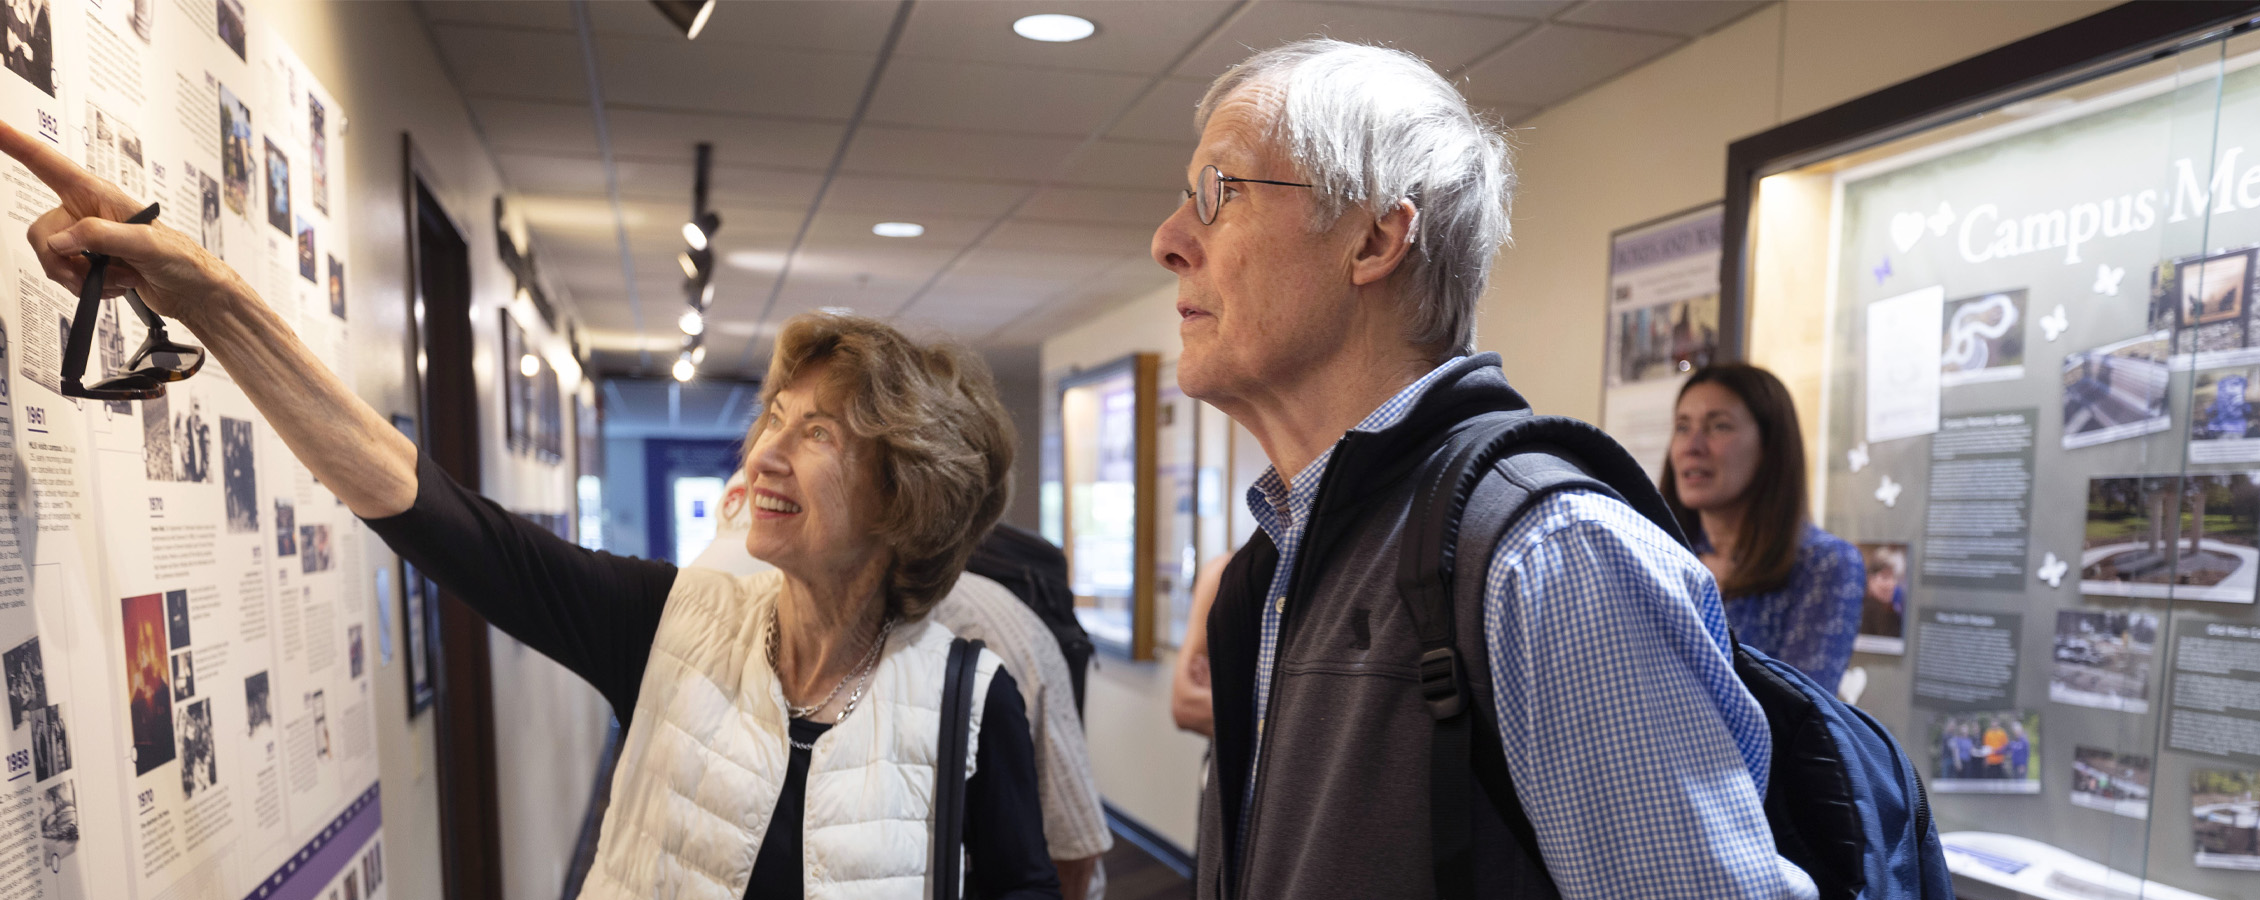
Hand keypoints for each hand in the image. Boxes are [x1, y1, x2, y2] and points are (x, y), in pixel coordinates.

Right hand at [0, 118, 242, 323]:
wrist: (193, 291)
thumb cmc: (183, 259)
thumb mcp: (146, 243)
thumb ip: (101, 236)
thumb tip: (62, 240)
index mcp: (98, 194)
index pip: (48, 164)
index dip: (17, 144)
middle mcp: (88, 212)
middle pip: (42, 232)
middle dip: (63, 261)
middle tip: (94, 271)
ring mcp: (88, 240)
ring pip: (51, 259)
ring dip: (81, 278)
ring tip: (119, 277)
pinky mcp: (91, 264)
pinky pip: (65, 278)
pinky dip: (89, 288)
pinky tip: (117, 285)